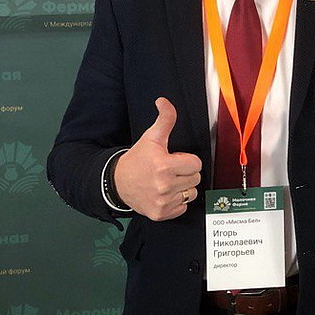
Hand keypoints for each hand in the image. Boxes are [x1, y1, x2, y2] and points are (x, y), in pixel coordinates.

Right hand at [112, 97, 201, 220]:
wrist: (117, 183)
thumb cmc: (138, 159)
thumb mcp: (151, 137)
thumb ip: (164, 119)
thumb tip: (163, 101)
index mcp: (164, 165)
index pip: (196, 163)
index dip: (187, 159)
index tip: (175, 159)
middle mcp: (164, 185)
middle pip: (195, 178)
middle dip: (186, 172)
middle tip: (170, 170)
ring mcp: (162, 202)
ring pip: (191, 193)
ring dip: (183, 187)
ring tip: (168, 182)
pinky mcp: (160, 214)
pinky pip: (183, 207)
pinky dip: (177, 202)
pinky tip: (165, 194)